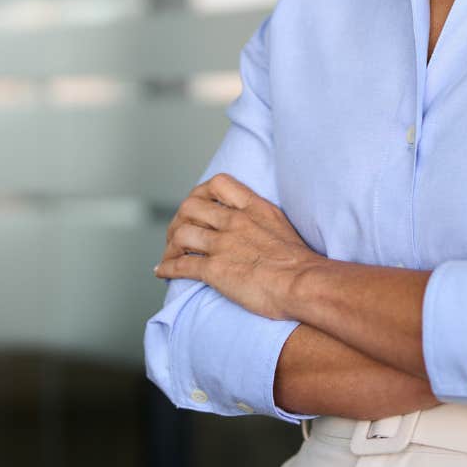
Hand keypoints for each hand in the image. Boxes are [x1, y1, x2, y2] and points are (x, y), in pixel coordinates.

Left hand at [153, 172, 323, 320]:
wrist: (304, 283)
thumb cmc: (301, 262)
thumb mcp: (282, 226)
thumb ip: (262, 220)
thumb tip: (254, 228)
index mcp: (253, 208)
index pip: (218, 183)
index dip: (202, 192)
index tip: (199, 206)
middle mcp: (234, 221)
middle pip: (190, 207)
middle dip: (179, 220)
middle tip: (178, 233)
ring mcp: (222, 244)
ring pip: (181, 234)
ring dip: (170, 246)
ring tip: (170, 255)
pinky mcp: (215, 269)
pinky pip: (180, 265)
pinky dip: (167, 268)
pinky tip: (162, 272)